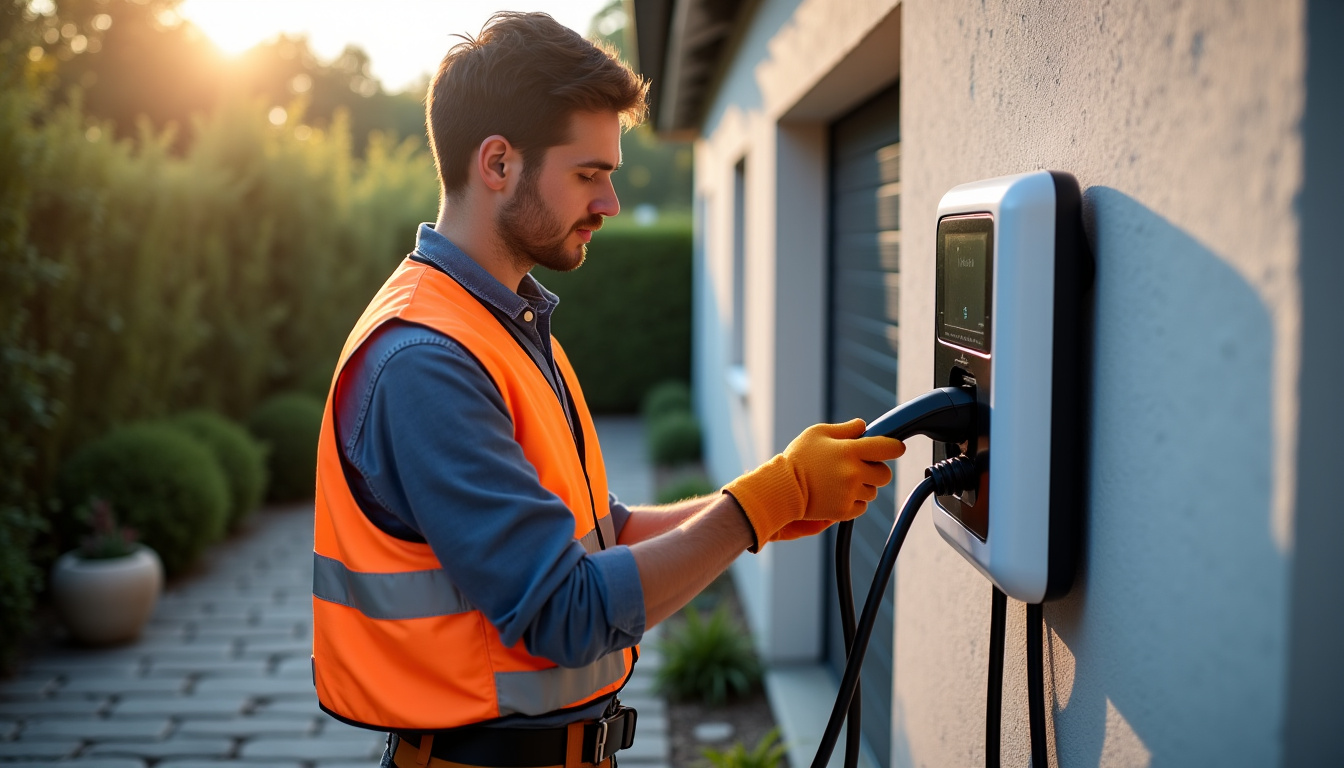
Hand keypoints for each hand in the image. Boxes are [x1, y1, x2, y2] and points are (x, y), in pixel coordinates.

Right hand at [724, 419, 904, 550]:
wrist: (782, 488)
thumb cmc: (798, 457)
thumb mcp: (817, 433)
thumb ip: (844, 429)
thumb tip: (863, 426)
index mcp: (850, 450)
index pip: (888, 448)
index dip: (895, 447)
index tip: (895, 448)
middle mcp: (854, 472)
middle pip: (884, 474)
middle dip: (876, 470)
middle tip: (859, 468)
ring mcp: (850, 493)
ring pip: (872, 492)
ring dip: (863, 487)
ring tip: (842, 482)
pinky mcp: (844, 511)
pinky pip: (861, 507)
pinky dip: (854, 502)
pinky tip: (838, 494)